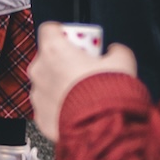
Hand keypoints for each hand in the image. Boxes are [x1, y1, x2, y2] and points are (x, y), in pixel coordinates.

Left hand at [28, 28, 137, 147]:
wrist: (103, 131)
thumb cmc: (107, 96)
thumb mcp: (122, 62)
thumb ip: (116, 51)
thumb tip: (115, 51)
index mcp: (55, 50)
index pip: (49, 29)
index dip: (63, 33)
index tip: (74, 40)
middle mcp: (40, 70)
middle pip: (48, 58)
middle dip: (63, 62)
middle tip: (84, 70)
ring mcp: (37, 95)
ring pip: (46, 83)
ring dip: (60, 85)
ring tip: (82, 94)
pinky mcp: (40, 117)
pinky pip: (48, 106)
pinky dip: (59, 107)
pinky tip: (76, 111)